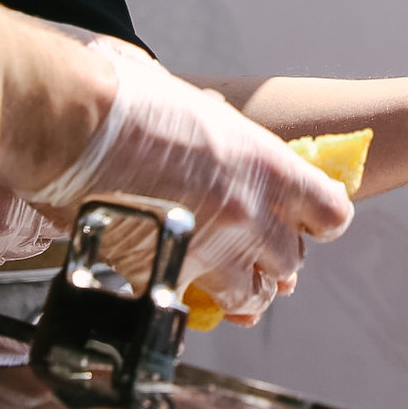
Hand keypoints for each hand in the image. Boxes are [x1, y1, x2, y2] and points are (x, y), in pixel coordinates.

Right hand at [29, 38, 353, 322]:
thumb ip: (221, 133)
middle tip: (255, 255)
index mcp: (266, 165)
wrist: (76, 123)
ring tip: (226, 287)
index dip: (319, 221)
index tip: (306, 222)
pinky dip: (178, 301)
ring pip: (249, 298)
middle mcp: (248, 214)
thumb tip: (210, 125)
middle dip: (274, 261)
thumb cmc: (129, 100)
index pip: (330, 213)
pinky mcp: (163, 277)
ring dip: (241, 295)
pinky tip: (166, 284)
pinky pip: (186, 308)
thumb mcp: (197, 106)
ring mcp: (210, 251)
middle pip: (289, 261)